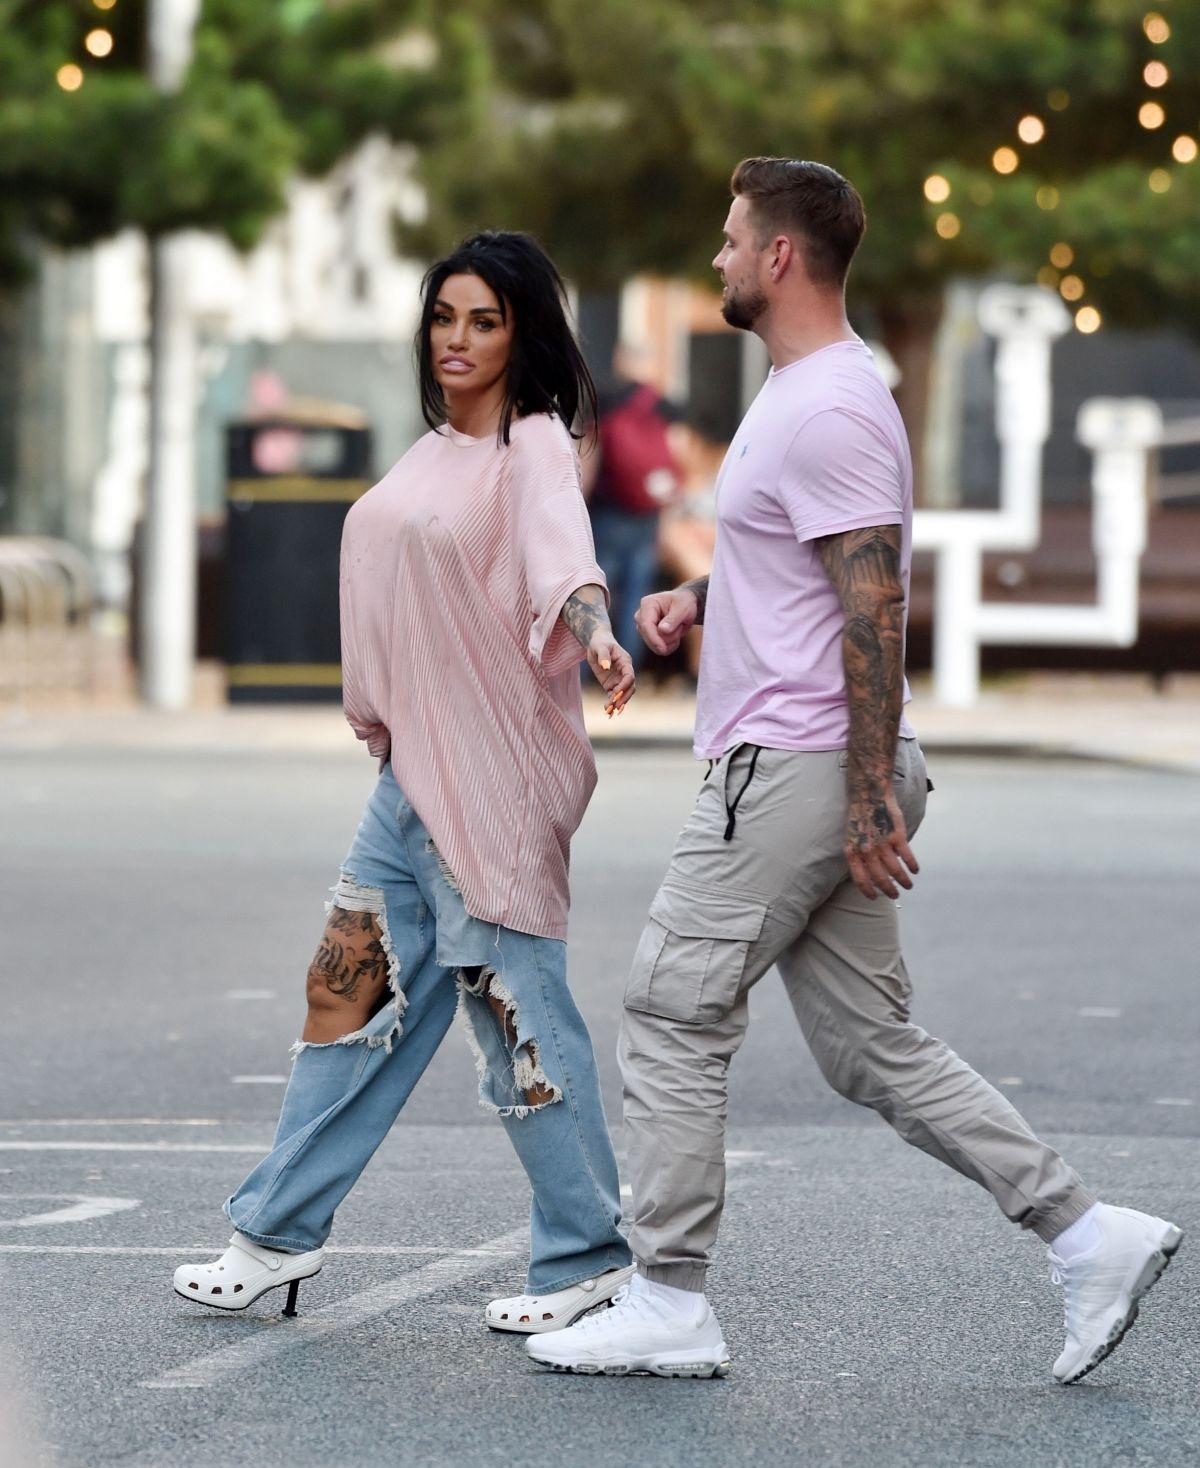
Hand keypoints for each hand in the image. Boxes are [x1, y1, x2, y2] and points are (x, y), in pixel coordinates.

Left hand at [585, 631, 635, 715]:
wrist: (597, 643)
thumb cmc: (600, 642)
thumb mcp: (600, 646)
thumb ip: (603, 655)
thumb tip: (605, 666)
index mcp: (625, 662)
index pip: (629, 676)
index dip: (624, 685)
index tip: (615, 692)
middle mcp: (624, 672)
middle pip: (630, 688)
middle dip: (623, 698)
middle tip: (615, 706)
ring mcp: (618, 679)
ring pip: (623, 694)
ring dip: (617, 703)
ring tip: (609, 711)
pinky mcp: (611, 684)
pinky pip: (613, 696)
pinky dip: (611, 703)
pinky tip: (607, 711)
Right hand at [634, 587, 698, 655]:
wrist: (685, 605)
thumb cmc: (683, 602)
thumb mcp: (683, 608)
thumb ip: (673, 619)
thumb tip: (662, 630)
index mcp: (648, 604)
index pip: (646, 625)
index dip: (653, 638)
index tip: (663, 649)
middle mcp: (641, 615)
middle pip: (648, 637)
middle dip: (667, 638)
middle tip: (680, 626)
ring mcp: (643, 626)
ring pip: (653, 645)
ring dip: (670, 640)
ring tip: (677, 627)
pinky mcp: (648, 635)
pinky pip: (657, 648)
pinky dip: (669, 645)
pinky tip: (675, 635)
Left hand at [844, 783, 918, 899]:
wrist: (869, 794)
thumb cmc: (860, 817)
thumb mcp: (852, 837)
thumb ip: (858, 855)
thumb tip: (867, 873)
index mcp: (852, 852)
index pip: (860, 879)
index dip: (868, 891)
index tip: (875, 897)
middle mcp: (867, 851)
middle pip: (880, 879)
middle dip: (889, 890)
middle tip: (895, 895)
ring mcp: (882, 844)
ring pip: (896, 871)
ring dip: (903, 881)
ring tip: (908, 885)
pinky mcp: (897, 836)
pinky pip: (907, 857)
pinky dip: (912, 866)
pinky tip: (915, 870)